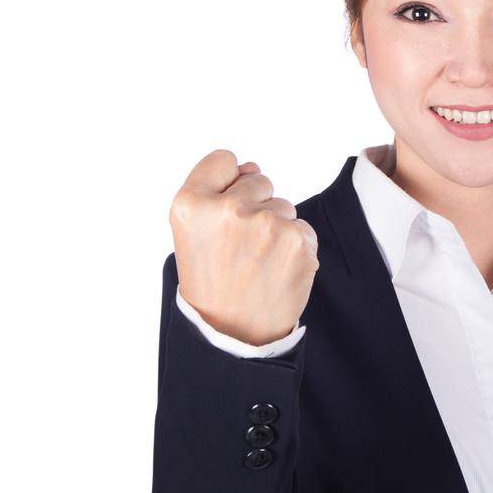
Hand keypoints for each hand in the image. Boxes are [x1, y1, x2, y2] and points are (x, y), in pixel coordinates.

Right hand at [170, 149, 318, 345]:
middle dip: (254, 206)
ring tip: (257, 261)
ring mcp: (266, 224)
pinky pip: (302, 227)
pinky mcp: (298, 240)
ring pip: (283, 204)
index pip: (222, 160)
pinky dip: (295, 246)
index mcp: (190, 204)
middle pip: (258, 180)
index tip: (220, 212)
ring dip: (276, 228)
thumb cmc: (212, 280)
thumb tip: (252, 167)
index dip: (226, 183)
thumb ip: (216, 192)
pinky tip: (277, 268)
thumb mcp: (193, 233)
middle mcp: (227, 209)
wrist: (234, 332)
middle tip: (239, 246)